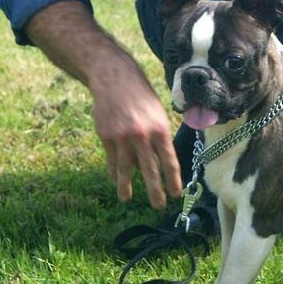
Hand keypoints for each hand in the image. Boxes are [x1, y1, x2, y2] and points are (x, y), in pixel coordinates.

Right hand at [25, 1, 181, 207]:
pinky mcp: (106, 136)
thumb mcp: (158, 113)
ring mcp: (122, 137)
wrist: (115, 78)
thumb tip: (151, 163)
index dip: (173, 180)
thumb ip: (158, 138)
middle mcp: (142, 136)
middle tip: (159, 205)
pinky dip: (114, 170)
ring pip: (126, 169)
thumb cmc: (141, 96)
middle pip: (150, 170)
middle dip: (155, 191)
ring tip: (127, 199)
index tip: (176, 194)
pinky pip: (112, 159)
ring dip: (126, 187)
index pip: (169, 161)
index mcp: (160, 129)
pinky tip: (115, 179)